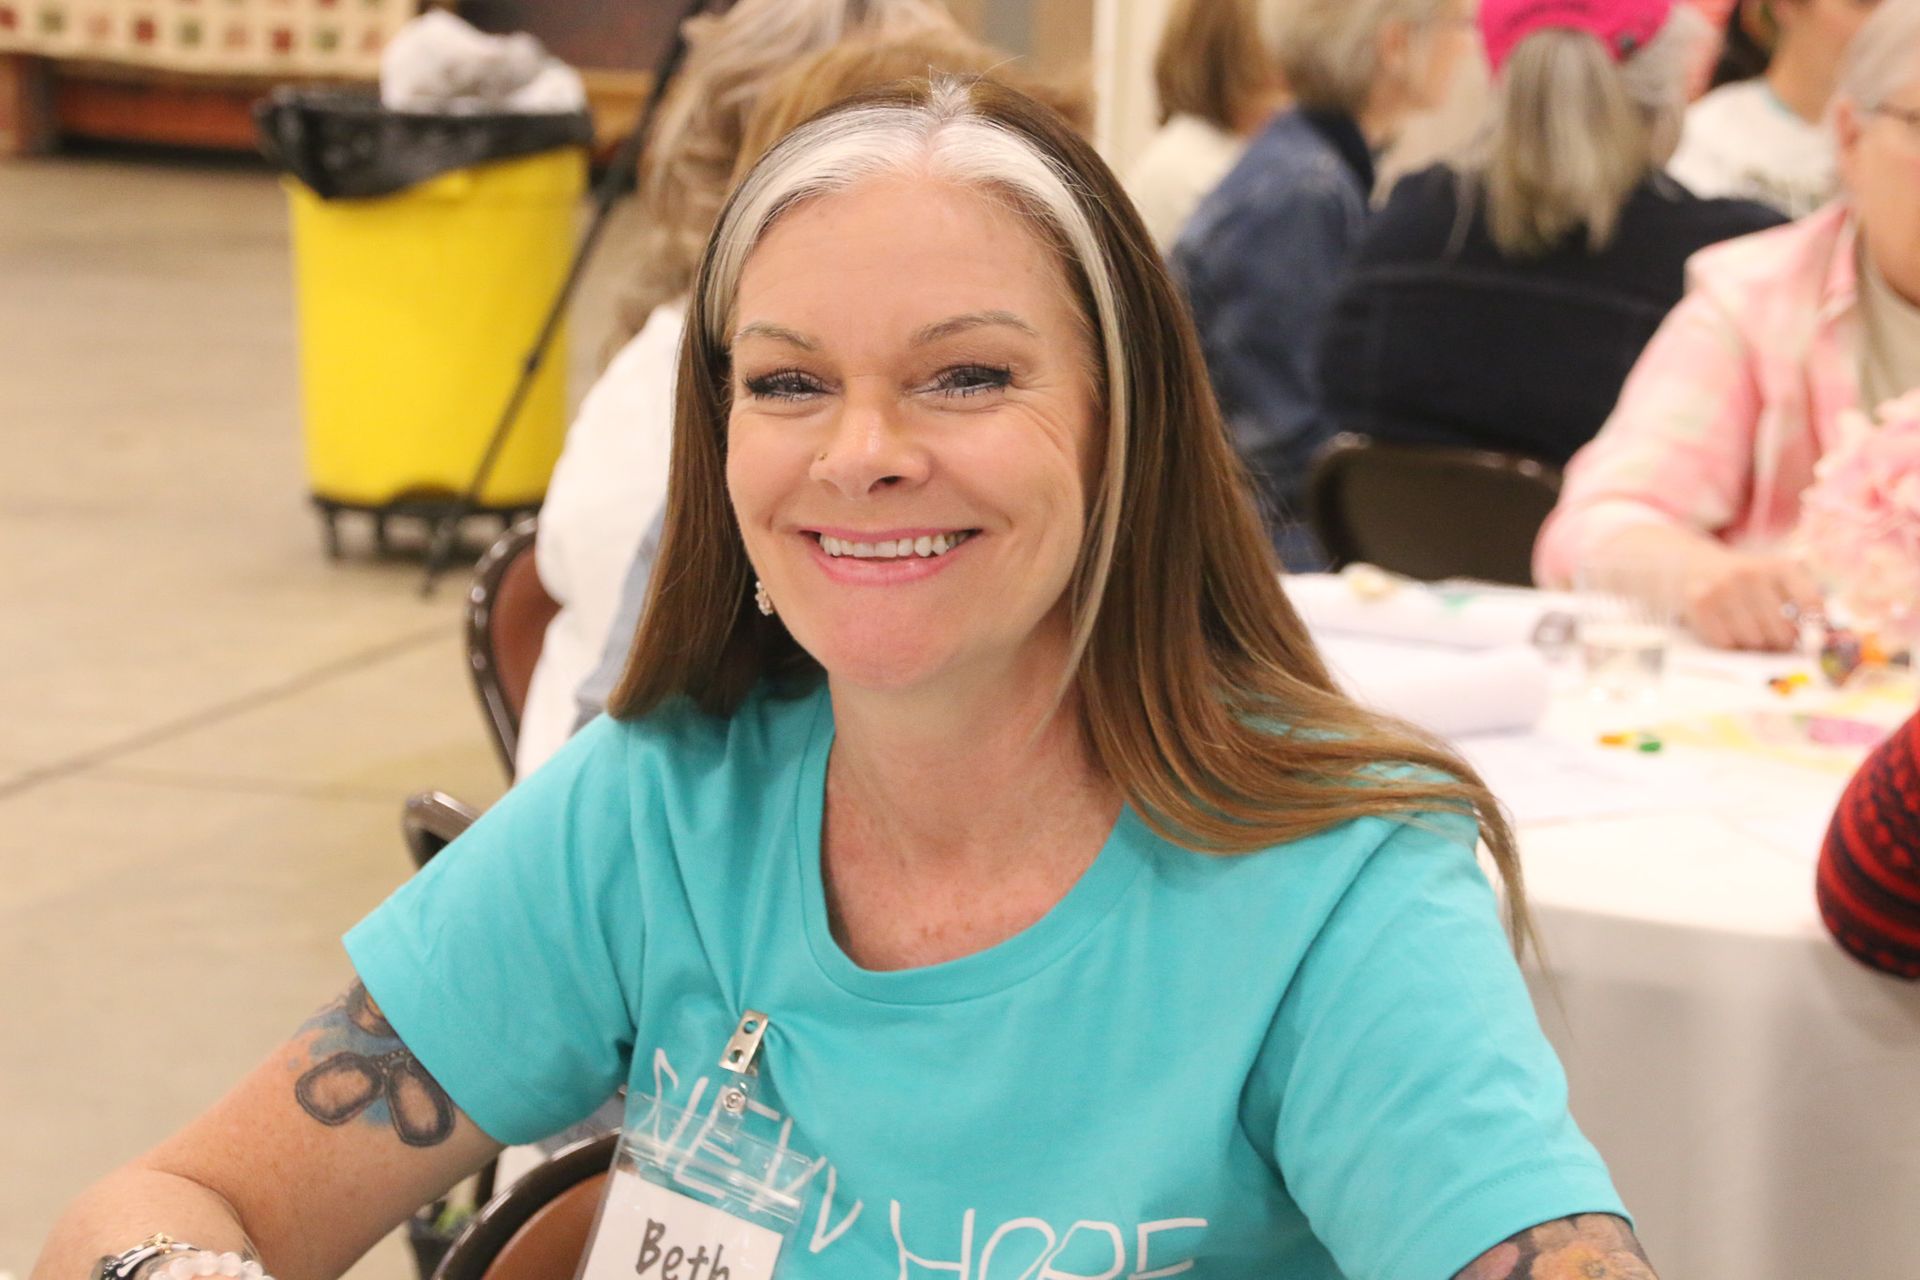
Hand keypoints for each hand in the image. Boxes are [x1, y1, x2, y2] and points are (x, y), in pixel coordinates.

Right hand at [1680, 550, 1821, 650]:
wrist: (1690, 565)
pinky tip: (1725, 628)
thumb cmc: (1742, 581)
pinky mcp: (1700, 604)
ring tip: (1746, 629)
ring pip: (1753, 641)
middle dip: (1779, 641)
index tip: (1811, 635)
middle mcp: (1751, 574)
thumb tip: (1819, 638)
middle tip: (1773, 636)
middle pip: (1782, 632)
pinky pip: (1725, 643)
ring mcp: (1723, 588)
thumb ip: (1800, 601)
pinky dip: (1728, 643)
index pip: (1811, 604)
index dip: (1814, 627)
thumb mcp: (1774, 578)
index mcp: (1779, 566)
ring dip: (1752, 644)